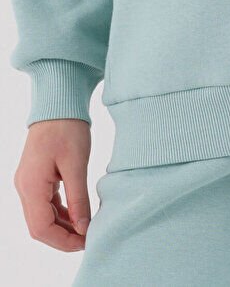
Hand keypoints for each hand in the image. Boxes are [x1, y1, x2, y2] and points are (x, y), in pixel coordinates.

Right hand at [14, 119, 91, 250]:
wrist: (58, 103)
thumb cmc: (67, 128)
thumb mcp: (77, 164)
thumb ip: (79, 198)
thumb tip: (84, 227)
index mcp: (31, 185)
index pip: (41, 228)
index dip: (63, 241)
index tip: (86, 241)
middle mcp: (25, 187)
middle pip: (39, 226)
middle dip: (63, 237)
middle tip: (88, 237)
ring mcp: (29, 183)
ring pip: (42, 217)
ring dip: (63, 226)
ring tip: (86, 228)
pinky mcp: (37, 178)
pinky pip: (46, 204)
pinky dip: (61, 213)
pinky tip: (78, 214)